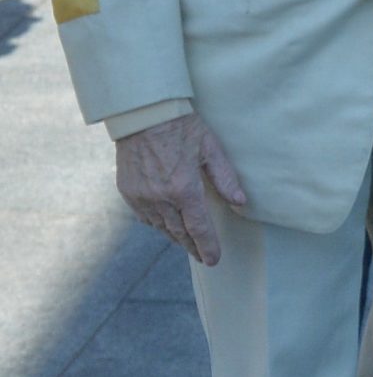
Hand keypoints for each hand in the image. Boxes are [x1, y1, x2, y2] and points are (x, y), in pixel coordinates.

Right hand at [116, 111, 249, 265]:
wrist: (143, 116)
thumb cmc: (182, 128)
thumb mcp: (211, 148)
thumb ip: (225, 178)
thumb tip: (240, 203)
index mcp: (183, 188)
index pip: (199, 227)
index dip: (207, 246)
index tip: (213, 260)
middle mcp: (160, 198)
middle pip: (178, 232)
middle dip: (192, 246)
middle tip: (202, 257)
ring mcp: (140, 197)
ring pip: (160, 227)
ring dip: (175, 237)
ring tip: (187, 243)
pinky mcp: (128, 192)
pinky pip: (145, 217)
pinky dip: (157, 224)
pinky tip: (166, 224)